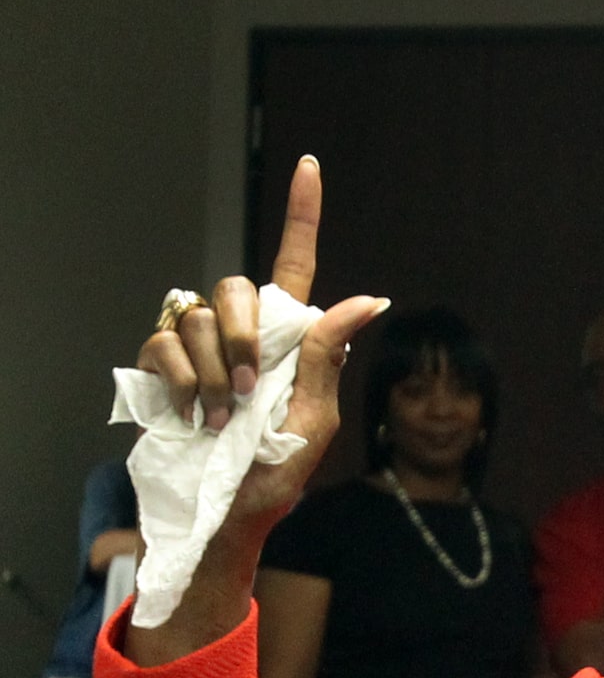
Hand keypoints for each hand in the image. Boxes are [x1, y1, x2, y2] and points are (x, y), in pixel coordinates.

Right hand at [133, 157, 387, 534]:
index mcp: (290, 340)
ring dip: (215, 375)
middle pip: (237, 290)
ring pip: (199, 318)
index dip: (302, 215)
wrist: (226, 512)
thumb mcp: (316, 419)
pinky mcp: (160, 362)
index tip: (310, 166)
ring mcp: (198, 344)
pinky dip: (182, 382)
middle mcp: (242, 331)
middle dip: (243, 339)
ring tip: (223, 418)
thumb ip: (328, 357)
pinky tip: (193, 414)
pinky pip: (164, 344)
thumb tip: (369, 300)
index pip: (296, 265)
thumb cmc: (277, 472)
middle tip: (250, 394)